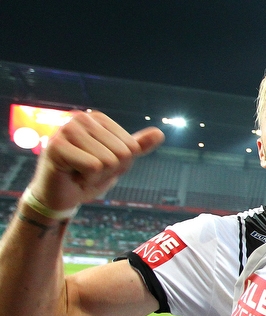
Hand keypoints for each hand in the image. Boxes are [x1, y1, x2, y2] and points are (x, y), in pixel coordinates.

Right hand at [29, 111, 164, 211]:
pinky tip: (72, 175)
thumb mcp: (117, 162)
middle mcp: (81, 118)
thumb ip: (136, 147)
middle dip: (110, 170)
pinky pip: (94, 167)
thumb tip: (159, 133)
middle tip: (88, 171)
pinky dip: (87, 179)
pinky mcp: (56, 146)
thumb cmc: (87, 177)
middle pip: (122, 153)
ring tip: (80, 172)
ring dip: (97, 176)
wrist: (59, 196)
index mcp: (97, 118)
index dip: (121, 164)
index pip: (132, 146)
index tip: (100, 165)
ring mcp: (66, 130)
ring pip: (108, 161)